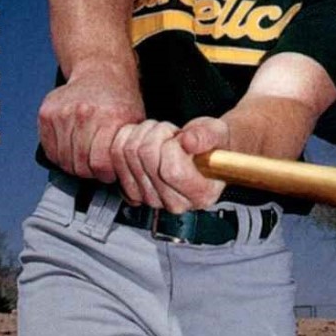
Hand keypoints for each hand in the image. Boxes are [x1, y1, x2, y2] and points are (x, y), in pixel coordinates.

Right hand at [37, 62, 144, 181]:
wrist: (100, 71)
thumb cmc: (119, 98)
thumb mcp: (135, 121)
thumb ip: (127, 148)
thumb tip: (125, 174)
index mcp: (109, 118)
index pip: (100, 164)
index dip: (105, 175)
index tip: (108, 174)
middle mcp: (84, 114)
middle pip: (80, 164)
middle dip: (90, 172)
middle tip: (97, 167)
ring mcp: (62, 113)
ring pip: (63, 160)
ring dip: (74, 164)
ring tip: (86, 157)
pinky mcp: (47, 114)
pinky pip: (50, 149)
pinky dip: (60, 155)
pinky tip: (72, 148)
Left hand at [110, 116, 229, 212]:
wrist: (201, 153)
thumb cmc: (211, 146)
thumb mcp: (218, 133)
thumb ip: (207, 136)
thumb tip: (189, 141)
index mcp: (200, 195)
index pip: (172, 171)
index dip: (173, 146)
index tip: (182, 140)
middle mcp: (175, 203)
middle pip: (147, 158)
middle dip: (159, 134)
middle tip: (173, 135)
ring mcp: (151, 199)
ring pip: (129, 153)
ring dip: (145, 133)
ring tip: (162, 137)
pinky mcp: (132, 190)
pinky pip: (116, 154)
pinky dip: (128, 137)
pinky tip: (146, 140)